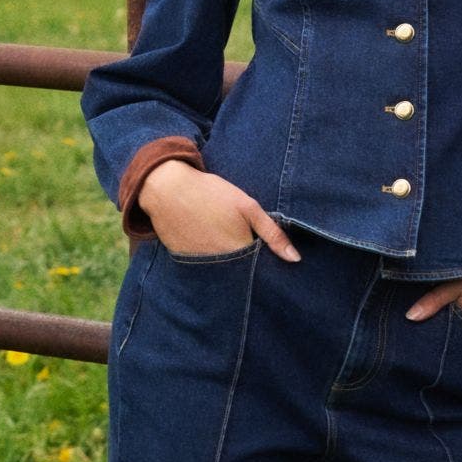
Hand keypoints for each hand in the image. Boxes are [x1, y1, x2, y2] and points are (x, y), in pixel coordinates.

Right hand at [134, 158, 298, 261]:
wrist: (166, 188)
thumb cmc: (211, 193)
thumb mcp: (247, 206)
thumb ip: (272, 234)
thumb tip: (295, 260)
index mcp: (239, 252)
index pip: (259, 269)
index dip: (263, 263)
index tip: (264, 255)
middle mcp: (220, 265)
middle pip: (240, 274)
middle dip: (246, 266)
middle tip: (239, 242)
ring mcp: (200, 266)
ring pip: (221, 273)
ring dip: (226, 265)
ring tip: (221, 240)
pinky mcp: (183, 263)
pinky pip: (202, 268)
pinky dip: (207, 261)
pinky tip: (205, 241)